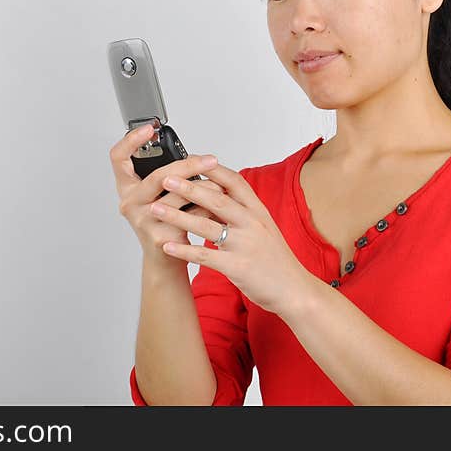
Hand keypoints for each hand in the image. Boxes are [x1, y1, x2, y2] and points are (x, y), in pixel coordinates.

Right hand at [109, 123, 227, 264]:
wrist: (165, 259)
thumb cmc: (164, 222)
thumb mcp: (158, 196)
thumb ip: (167, 177)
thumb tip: (196, 157)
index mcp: (127, 188)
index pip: (118, 158)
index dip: (131, 140)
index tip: (149, 128)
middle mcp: (130, 203)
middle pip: (158, 175)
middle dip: (188, 166)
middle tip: (210, 160)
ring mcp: (142, 220)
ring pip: (177, 195)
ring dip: (204, 188)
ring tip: (219, 185)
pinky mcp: (160, 236)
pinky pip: (188, 215)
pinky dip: (206, 208)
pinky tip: (216, 208)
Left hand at [147, 160, 314, 315]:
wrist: (294, 290)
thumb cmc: (276, 259)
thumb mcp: (264, 229)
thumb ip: (241, 213)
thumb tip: (214, 196)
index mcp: (259, 211)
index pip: (235, 182)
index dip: (212, 170)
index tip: (191, 160)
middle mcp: (252, 224)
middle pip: (216, 199)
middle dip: (188, 187)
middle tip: (165, 179)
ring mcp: (245, 245)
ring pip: (205, 226)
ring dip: (177, 216)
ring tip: (156, 209)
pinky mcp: (237, 267)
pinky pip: (204, 255)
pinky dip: (183, 250)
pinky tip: (167, 245)